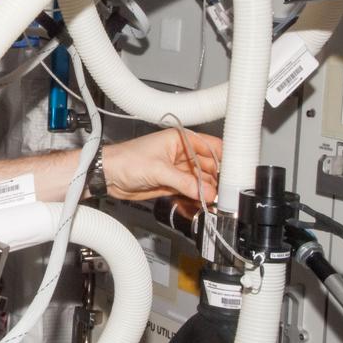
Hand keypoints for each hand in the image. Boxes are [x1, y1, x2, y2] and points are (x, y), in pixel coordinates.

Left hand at [103, 128, 221, 204]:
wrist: (107, 176)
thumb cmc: (125, 160)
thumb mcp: (158, 170)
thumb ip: (185, 182)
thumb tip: (207, 192)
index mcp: (180, 139)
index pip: (210, 145)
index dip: (224, 157)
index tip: (235, 170)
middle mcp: (181, 153)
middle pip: (209, 166)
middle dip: (216, 179)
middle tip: (223, 193)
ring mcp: (177, 169)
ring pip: (201, 180)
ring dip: (207, 190)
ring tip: (214, 201)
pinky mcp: (171, 184)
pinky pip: (191, 190)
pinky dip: (197, 197)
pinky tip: (204, 203)